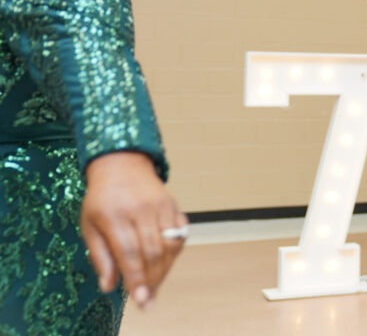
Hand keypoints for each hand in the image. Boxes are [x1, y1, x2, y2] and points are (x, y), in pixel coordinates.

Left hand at [80, 152, 185, 309]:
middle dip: (152, 280)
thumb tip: (109, 286)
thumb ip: (100, 256)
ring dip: (164, 270)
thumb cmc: (101, 198)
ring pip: (170, 245)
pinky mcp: (173, 205)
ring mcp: (160, 206)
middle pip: (153, 252)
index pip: (129, 253)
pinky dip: (174, 253)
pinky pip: (180, 234)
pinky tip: (164, 262)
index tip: (141, 301)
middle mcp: (140, 209)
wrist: (122, 162)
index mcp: (114, 215)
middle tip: (148, 300)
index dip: (137, 279)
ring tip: (154, 285)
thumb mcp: (89, 225)